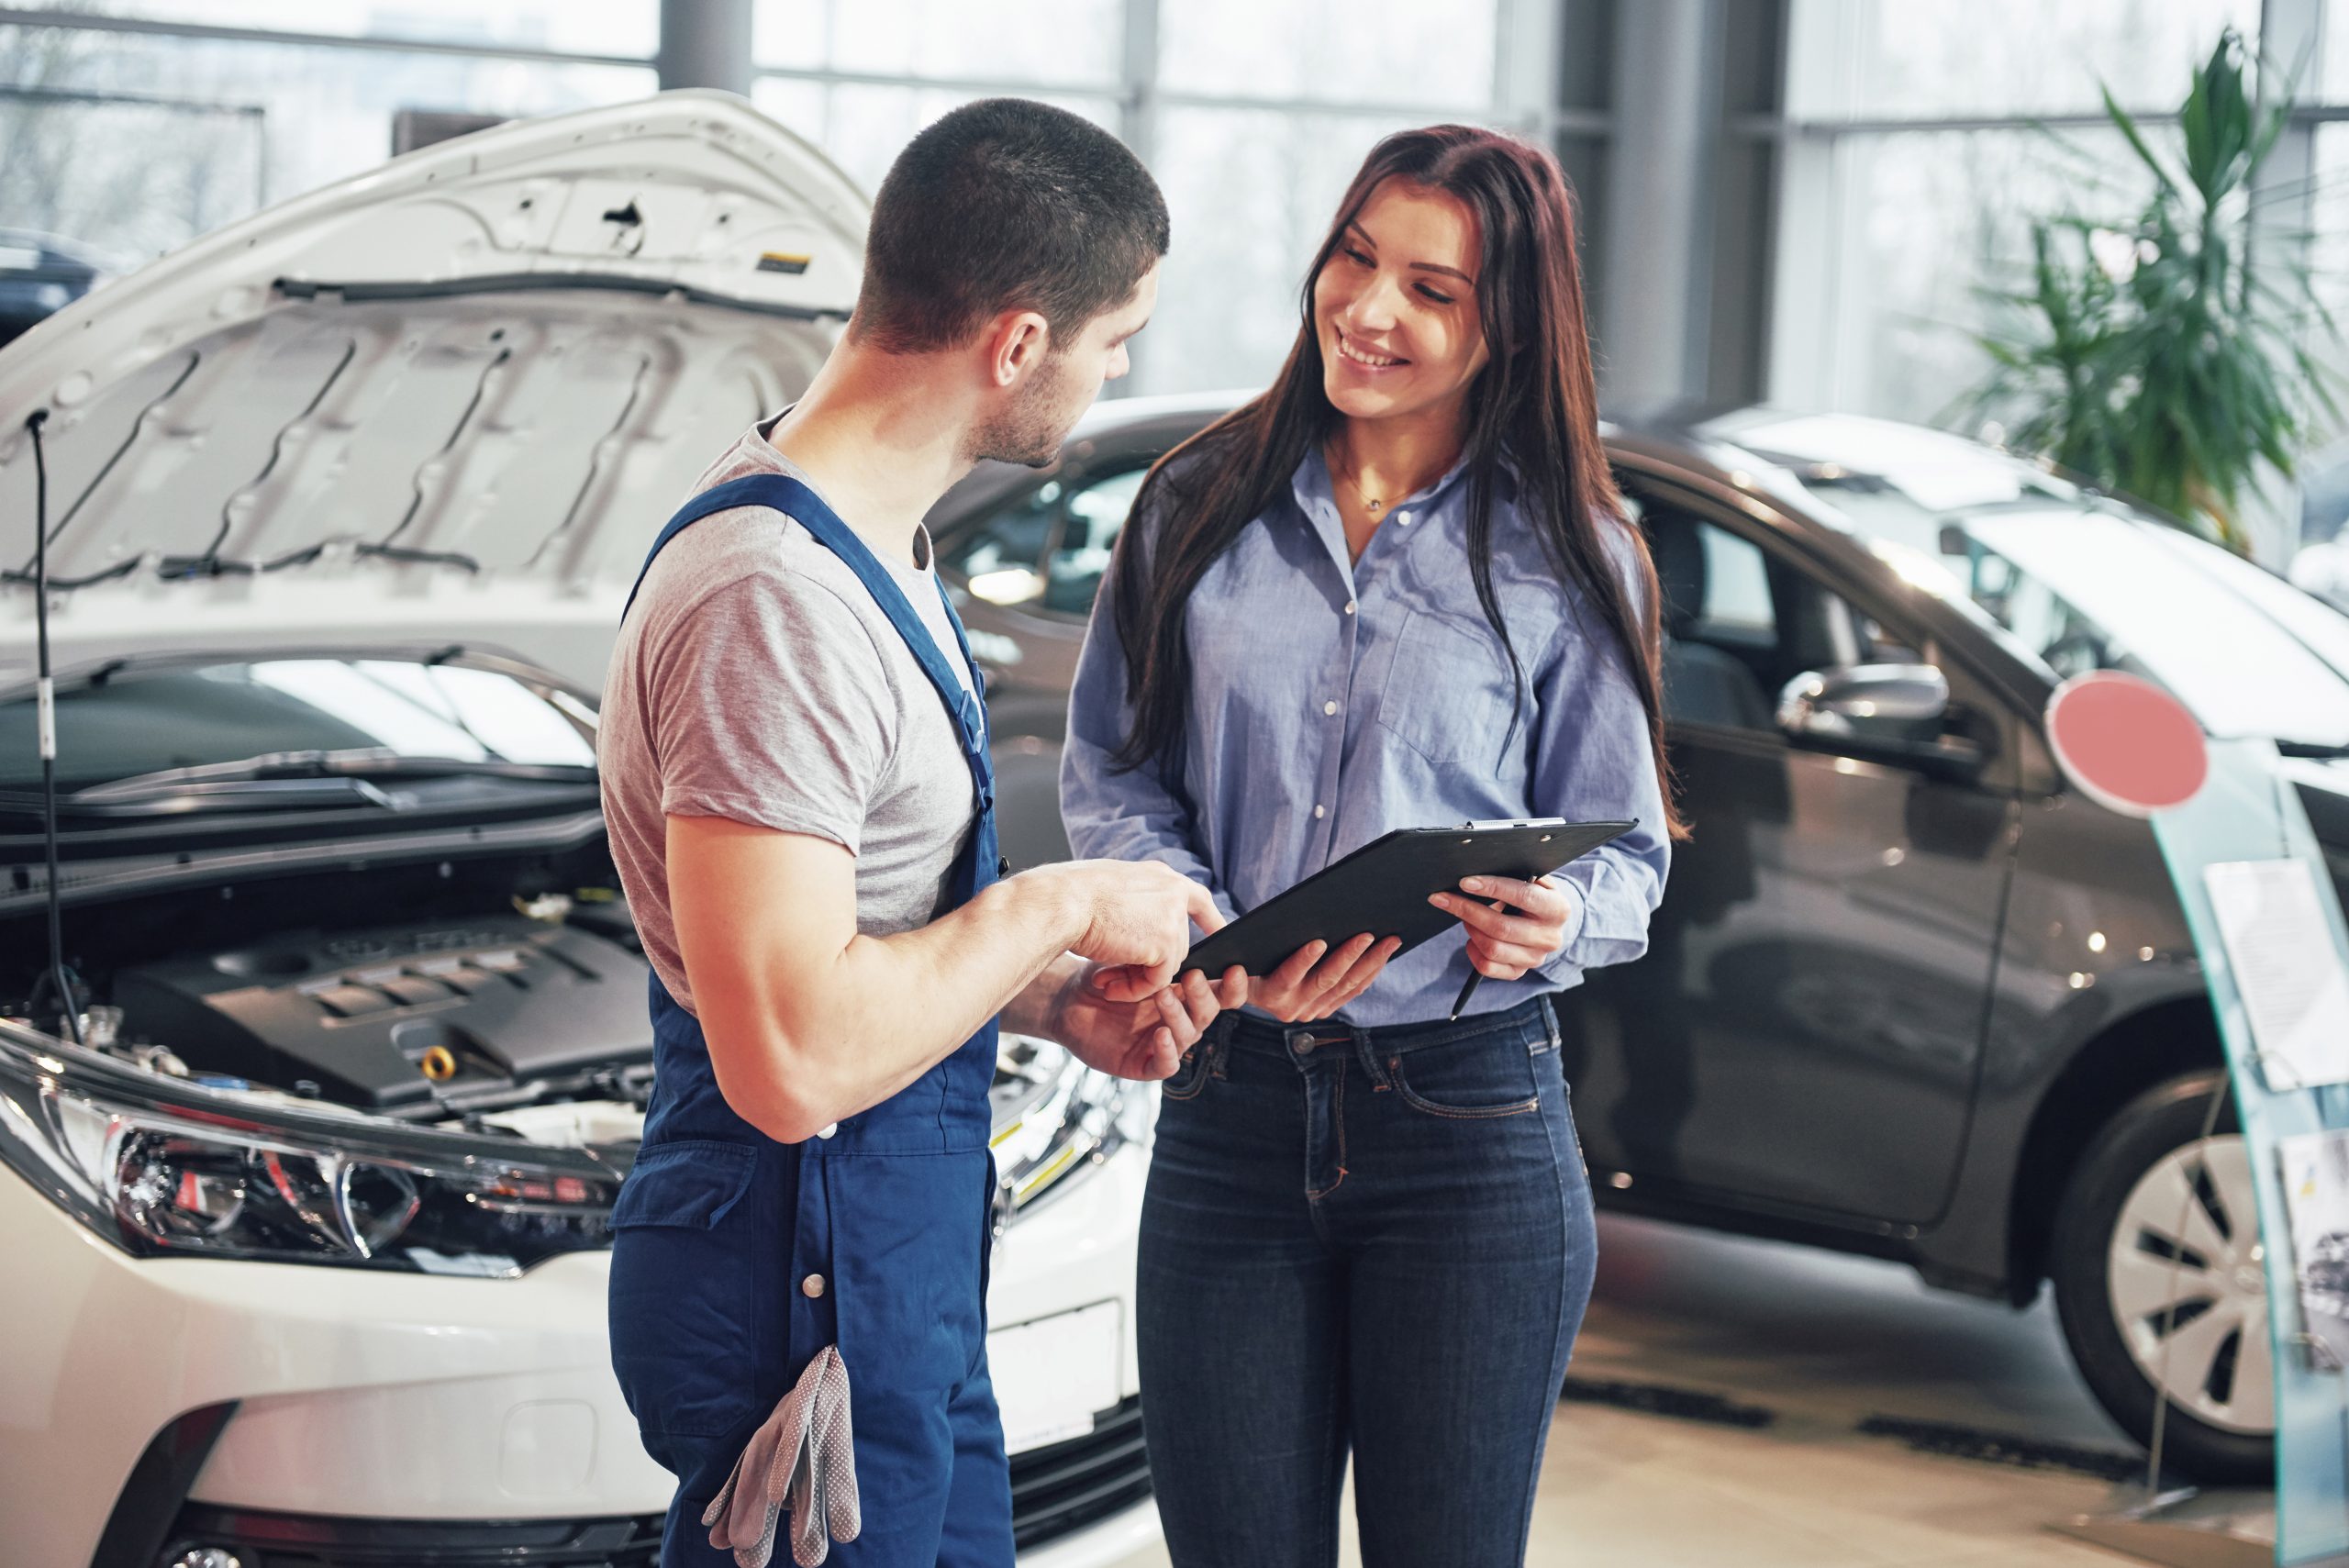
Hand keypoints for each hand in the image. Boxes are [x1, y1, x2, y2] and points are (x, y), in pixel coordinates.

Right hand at [1035, 860, 1224, 993]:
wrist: (1061, 902)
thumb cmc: (1070, 897)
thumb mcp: (1111, 890)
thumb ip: (1135, 905)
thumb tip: (1140, 929)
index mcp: (1159, 876)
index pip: (1197, 899)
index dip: (1208, 919)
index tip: (1217, 933)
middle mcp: (1173, 892)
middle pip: (1177, 943)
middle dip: (1148, 965)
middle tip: (1112, 975)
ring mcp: (1172, 918)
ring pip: (1166, 965)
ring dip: (1136, 979)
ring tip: (1104, 980)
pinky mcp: (1166, 944)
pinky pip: (1158, 981)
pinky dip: (1134, 991)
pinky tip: (1109, 987)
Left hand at [1048, 965, 1249, 1079]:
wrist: (1066, 999)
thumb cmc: (1102, 975)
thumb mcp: (1133, 957)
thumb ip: (1163, 947)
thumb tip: (1193, 918)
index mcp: (1185, 994)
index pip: (1221, 992)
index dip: (1233, 984)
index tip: (1234, 967)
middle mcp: (1180, 1019)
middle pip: (1208, 1011)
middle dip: (1202, 994)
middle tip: (1190, 976)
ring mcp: (1164, 1043)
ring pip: (1188, 1034)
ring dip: (1179, 1014)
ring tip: (1163, 995)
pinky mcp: (1144, 1064)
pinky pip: (1166, 1065)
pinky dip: (1167, 1051)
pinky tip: (1160, 1034)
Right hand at [1246, 933, 1400, 1023]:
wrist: (1244, 984)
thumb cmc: (1241, 958)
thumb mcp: (1235, 956)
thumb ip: (1244, 955)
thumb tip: (1257, 941)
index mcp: (1266, 994)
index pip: (1286, 978)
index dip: (1303, 961)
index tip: (1318, 940)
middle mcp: (1290, 1008)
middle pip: (1325, 980)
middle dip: (1349, 956)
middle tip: (1367, 933)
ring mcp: (1311, 1010)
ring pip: (1346, 986)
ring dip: (1370, 962)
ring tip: (1389, 939)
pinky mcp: (1325, 1008)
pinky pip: (1352, 991)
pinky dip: (1371, 971)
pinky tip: (1385, 953)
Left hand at [1429, 874, 1577, 981]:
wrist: (1547, 923)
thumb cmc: (1534, 895)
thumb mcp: (1535, 880)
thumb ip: (1517, 874)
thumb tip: (1481, 870)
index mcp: (1557, 909)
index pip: (1523, 896)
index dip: (1492, 888)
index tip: (1465, 882)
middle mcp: (1549, 937)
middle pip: (1501, 927)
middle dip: (1468, 910)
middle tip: (1445, 898)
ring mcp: (1534, 958)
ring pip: (1491, 948)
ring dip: (1471, 929)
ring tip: (1465, 915)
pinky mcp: (1518, 972)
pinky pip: (1487, 967)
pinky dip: (1472, 950)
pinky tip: (1471, 938)